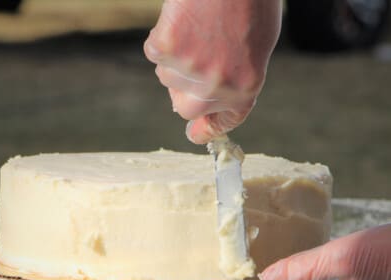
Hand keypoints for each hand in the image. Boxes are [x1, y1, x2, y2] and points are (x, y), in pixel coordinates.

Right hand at [144, 0, 281, 143]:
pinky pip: (154, 51)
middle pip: (185, 108)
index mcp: (246, 87)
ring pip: (167, 77)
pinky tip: (180, 18)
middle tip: (189, 65)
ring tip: (195, 27)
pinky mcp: (167, 48)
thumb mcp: (258, 45)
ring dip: (176, 57)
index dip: (207, 129)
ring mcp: (190, 69)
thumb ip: (235, 79)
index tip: (195, 133)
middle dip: (183, 92)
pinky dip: (162, 37)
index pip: (223, 121)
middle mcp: (217, 86)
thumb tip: (206, 102)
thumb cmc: (250, 0)